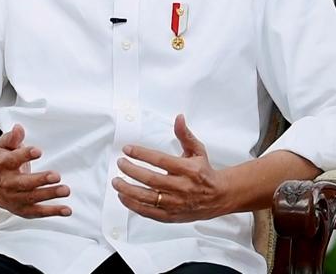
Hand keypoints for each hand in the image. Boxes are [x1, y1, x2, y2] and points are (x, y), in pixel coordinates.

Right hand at [0, 124, 70, 217]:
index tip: (38, 151)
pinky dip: (53, 211)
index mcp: (3, 166)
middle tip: (56, 175)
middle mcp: (9, 183)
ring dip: (50, 194)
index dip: (25, 155)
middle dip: (40, 180)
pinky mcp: (24, 210)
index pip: (13, 160)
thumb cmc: (3, 165)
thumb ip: (12, 137)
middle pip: (24, 183)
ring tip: (65, 190)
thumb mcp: (4, 147)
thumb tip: (18, 128)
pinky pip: (39, 212)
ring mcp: (16, 198)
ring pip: (33, 198)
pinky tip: (66, 209)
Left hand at [112, 114, 228, 222]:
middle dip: (131, 171)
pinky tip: (123, 197)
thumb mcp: (198, 151)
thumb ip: (185, 135)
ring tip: (116, 182)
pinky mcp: (171, 216)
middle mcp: (181, 187)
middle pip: (151, 179)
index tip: (128, 149)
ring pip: (148, 198)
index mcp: (188, 170)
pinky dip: (134, 205)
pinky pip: (149, 212)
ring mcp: (176, 203)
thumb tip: (179, 118)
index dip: (141, 154)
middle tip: (120, 163)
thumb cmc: (205, 173)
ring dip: (128, 190)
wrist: (219, 197)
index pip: (160, 160)